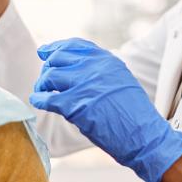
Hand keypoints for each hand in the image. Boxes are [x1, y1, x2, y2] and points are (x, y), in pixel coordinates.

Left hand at [30, 38, 181, 181]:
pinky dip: (39, 99)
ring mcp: (84, 84)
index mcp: (106, 60)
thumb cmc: (134, 114)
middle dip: (48, 69)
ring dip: (42, 85)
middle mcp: (94, 67)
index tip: (44, 52)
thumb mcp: (121, 80)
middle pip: (58, 58)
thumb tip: (74, 68)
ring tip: (42, 92)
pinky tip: (37, 101)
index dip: (55, 48)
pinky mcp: (75, 105)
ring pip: (50, 76)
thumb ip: (100, 71)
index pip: (74, 45)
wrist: (144, 136)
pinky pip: (47, 98)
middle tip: (45, 81)